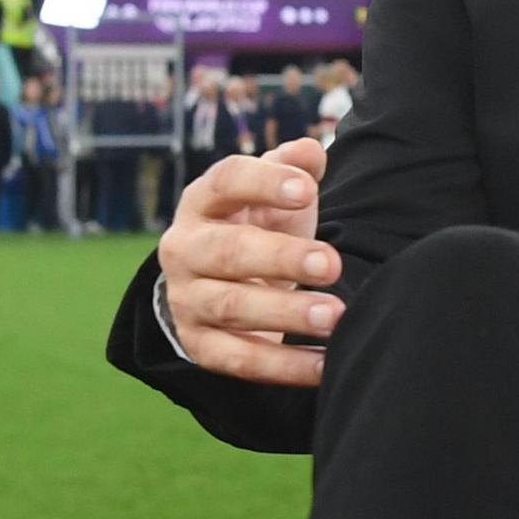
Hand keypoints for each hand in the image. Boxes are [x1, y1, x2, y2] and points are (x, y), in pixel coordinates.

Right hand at [158, 137, 340, 386]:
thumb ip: (293, 167)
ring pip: (233, 308)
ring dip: (286, 313)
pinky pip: (239, 360)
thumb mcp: (275, 196)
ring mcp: (187, 298)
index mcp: (203, 201)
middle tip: (331, 264)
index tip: (307, 190)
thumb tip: (310, 152)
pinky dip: (283, 366)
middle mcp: (185, 248)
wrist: (220, 285)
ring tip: (334, 316)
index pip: (226, 182)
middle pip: (229, 251)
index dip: (263, 183)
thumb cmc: (258, 228)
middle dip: (282, 258)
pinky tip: (324, 364)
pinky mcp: (198, 345)